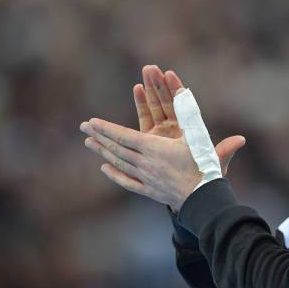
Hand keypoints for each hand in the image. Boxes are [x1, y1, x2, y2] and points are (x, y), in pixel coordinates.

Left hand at [81, 118, 200, 211]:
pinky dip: (115, 174)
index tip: (92, 122)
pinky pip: (127, 182)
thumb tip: (185, 89)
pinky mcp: (150, 190)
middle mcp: (146, 163)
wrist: (204, 197)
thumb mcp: (197, 136)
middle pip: (118, 148)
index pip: (125, 136)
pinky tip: (105, 168)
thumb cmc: (204, 165)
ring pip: (120, 163)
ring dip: (104, 152)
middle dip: (100, 136)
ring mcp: (146, 178)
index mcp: (155, 148)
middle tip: (84, 127)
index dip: (107, 128)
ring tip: (89, 143)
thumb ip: (189, 113)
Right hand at [134, 65, 244, 175]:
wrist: (187, 191)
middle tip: (151, 68)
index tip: (170, 74)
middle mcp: (176, 129)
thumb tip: (241, 140)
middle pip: (166, 102)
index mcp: (191, 131)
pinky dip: (141, 103)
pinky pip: (145, 118)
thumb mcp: (214, 162)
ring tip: (146, 71)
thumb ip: (225, 151)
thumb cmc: (203, 175)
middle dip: (159, 84)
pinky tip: (137, 88)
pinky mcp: (149, 140)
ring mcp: (162, 133)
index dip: (176, 90)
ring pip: (155, 107)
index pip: (183, 106)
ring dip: (149, 89)